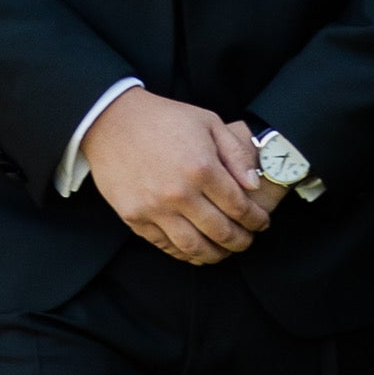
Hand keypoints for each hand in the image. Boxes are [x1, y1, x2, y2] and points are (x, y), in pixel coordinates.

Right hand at [86, 87, 273, 265]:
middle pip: (221, 232)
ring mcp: (155, 209)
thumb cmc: (164, 119)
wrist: (112, 120)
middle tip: (247, 241)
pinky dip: (185, 254)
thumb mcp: (209, 123)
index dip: (256, 220)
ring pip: (194, 247)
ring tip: (224, 252)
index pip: (240, 207)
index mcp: (202, 168)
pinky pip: (165, 246)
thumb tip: (253, 185)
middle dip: (241, 241)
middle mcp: (180, 193)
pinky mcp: (134, 217)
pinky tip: (196, 251)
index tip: (261, 223)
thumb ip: (236, 154)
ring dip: (216, 255)